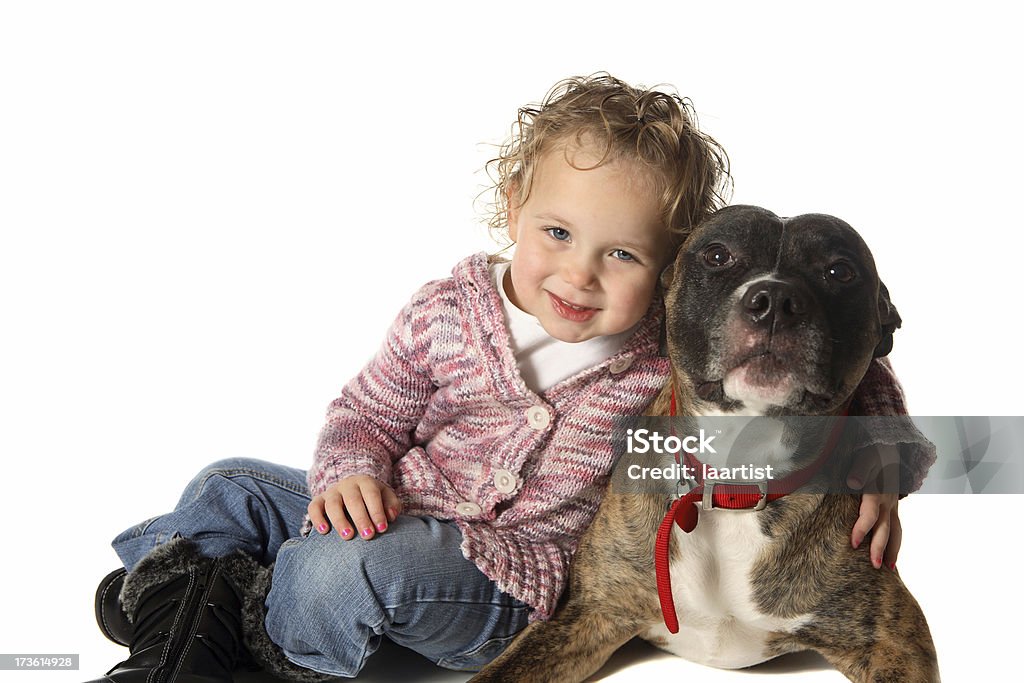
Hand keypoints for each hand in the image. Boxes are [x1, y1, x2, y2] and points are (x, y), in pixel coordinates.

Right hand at [308, 475, 401, 540]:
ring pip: (333, 504)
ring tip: (348, 536)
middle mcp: (347, 485)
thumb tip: (391, 516)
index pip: (371, 495)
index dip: (377, 511)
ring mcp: (331, 492)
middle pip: (353, 500)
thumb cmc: (372, 499)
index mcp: (365, 482)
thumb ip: (392, 505)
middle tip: (368, 536)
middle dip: (361, 518)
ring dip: (340, 520)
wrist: (352, 490)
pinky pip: (313, 507)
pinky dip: (317, 519)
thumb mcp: (386, 498)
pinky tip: (323, 531)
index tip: (382, 529)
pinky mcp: (318, 500)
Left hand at [847, 444, 900, 569]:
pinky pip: (896, 526)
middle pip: (885, 529)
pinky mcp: (893, 506)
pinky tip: (891, 554)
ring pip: (896, 530)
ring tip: (888, 568)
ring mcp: (893, 505)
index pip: (870, 515)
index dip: (861, 529)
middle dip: (880, 548)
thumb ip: (859, 468)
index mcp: (878, 492)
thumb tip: (852, 482)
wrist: (889, 444)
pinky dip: (895, 541)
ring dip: (893, 549)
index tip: (853, 544)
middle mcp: (888, 502)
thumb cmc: (874, 451)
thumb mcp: (866, 455)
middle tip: (874, 567)